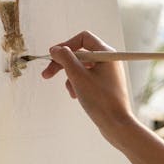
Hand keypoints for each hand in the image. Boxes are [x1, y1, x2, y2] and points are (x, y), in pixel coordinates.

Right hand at [42, 31, 135, 151]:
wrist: (117, 125)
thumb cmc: (100, 100)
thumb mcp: (78, 76)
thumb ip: (65, 58)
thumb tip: (56, 49)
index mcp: (106, 54)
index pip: (83, 38)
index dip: (66, 45)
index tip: (53, 56)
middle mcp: (108, 60)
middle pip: (80, 54)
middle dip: (62, 64)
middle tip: (46, 74)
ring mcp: (107, 73)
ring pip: (81, 68)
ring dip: (70, 78)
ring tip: (71, 91)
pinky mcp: (104, 85)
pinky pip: (86, 78)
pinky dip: (77, 85)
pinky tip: (76, 96)